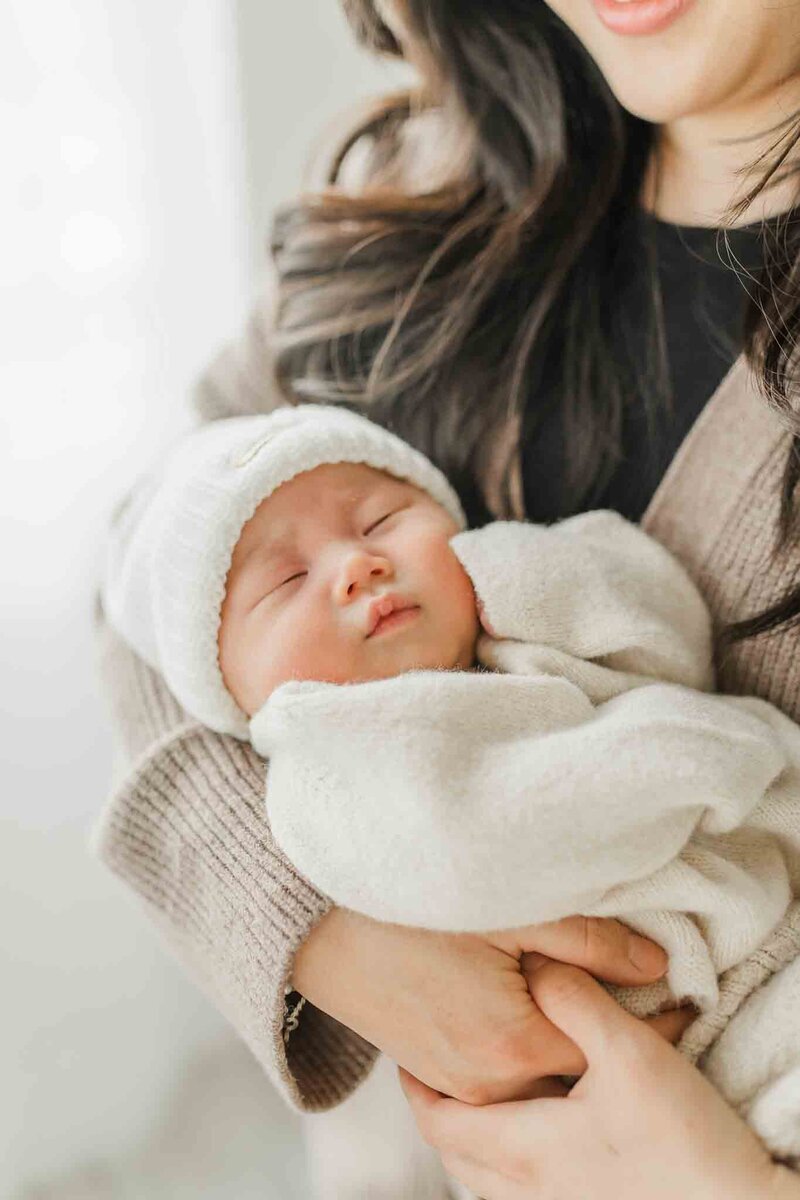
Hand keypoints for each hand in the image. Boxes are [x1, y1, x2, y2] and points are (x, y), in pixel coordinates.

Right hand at [293, 909, 686, 1103]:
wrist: (311, 924)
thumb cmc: (402, 908)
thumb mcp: (506, 910)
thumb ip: (589, 940)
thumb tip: (655, 964)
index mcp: (513, 1047)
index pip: (610, 1048)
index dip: (649, 1018)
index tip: (679, 991)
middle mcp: (487, 1083)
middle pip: (574, 1071)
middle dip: (608, 1034)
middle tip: (636, 987)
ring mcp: (456, 1082)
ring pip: (537, 1076)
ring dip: (564, 1041)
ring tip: (580, 991)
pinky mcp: (431, 1067)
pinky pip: (499, 1074)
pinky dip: (525, 1048)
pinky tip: (526, 1004)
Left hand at [401, 960, 797, 1199]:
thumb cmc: (680, 1141)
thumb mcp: (626, 1052)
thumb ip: (573, 1001)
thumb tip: (538, 967)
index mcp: (520, 1146)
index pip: (437, 1119)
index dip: (414, 1083)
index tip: (409, 1050)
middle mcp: (526, 1187)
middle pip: (455, 1153)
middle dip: (439, 1111)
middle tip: (433, 1071)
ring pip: (486, 1176)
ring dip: (473, 1136)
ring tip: (481, 1095)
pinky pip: (520, 1189)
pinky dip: (508, 1158)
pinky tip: (539, 1130)